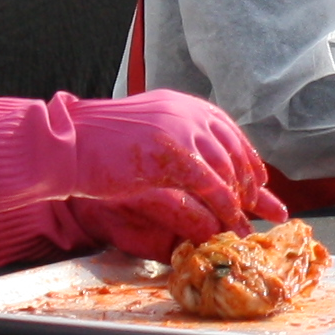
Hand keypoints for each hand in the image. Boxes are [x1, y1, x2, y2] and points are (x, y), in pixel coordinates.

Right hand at [0, 92, 284, 238]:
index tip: (261, 184)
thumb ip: (177, 137)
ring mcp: (179, 135)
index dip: (249, 161)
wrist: (67, 141)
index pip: (230, 133)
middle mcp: (188, 115)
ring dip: (237, 206)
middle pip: (234, 154)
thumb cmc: (100, 140)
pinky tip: (222, 229)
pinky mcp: (168, 159)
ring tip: (244, 229)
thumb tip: (204, 159)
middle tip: (267, 211)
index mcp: (184, 105)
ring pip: (223, 175)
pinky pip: (205, 190)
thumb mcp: (147, 127)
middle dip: (252, 188)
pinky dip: (218, 211)